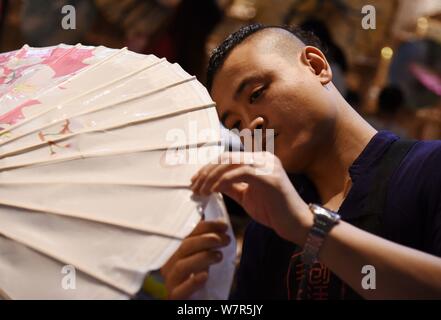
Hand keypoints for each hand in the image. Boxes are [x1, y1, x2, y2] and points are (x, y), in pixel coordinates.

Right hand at [160, 220, 230, 298]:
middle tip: (225, 239)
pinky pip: (180, 290)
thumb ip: (204, 240)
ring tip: (219, 256)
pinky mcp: (175, 296)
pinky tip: (204, 276)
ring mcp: (171, 280)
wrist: (194, 299)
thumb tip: (218, 221)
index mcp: (175, 249)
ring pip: (182, 265)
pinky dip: (192, 282)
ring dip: (203, 257)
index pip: (187, 232)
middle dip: (207, 239)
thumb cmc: (197, 275)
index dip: (206, 226)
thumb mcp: (201, 254)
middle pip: (184, 246)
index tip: (223, 225)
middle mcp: (169, 263)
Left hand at [191, 151, 312, 244]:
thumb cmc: (273, 211)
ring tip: (200, 191)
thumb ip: (231, 186)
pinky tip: (212, 191)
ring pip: (230, 162)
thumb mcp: (246, 196)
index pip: (227, 157)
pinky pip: (239, 172)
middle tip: (193, 187)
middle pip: (226, 157)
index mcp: (258, 159)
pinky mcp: (269, 176)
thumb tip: (211, 183)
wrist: (296, 223)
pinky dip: (222, 180)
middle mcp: (263, 157)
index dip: (208, 167)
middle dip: (206, 171)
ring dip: (211, 176)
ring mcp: (267, 165)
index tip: (195, 181)